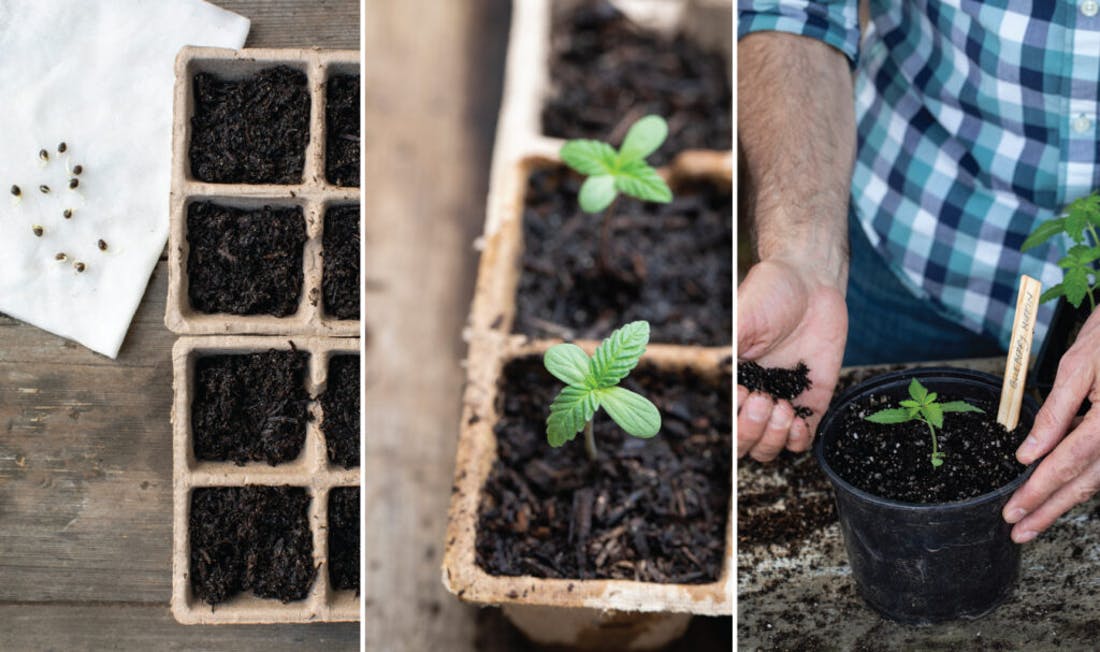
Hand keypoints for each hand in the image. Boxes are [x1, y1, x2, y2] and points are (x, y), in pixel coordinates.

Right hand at [737, 257, 847, 460]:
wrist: (811, 283)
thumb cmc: (772, 293)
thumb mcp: (743, 317)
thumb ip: (731, 348)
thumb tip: (724, 382)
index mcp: (735, 380)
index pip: (726, 421)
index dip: (734, 418)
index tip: (744, 391)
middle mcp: (757, 396)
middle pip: (745, 443)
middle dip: (752, 430)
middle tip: (764, 399)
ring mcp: (785, 402)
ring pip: (770, 448)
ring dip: (773, 438)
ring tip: (784, 410)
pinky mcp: (813, 401)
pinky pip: (803, 440)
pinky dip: (797, 440)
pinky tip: (798, 419)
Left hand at [1003, 308, 1099, 541]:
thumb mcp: (1077, 367)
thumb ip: (1055, 412)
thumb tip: (1029, 453)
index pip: (1067, 464)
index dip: (1038, 492)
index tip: (1013, 511)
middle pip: (1085, 483)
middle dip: (1049, 509)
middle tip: (1019, 531)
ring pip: (1096, 478)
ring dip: (1064, 500)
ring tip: (1033, 519)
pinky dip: (1080, 478)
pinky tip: (1056, 489)